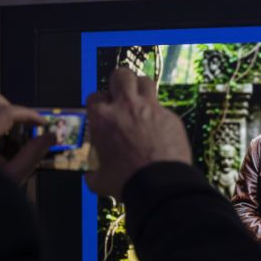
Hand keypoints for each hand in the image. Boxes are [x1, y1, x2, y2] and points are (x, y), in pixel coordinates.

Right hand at [85, 68, 191, 199]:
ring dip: (141, 89)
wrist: (159, 184)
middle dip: (119, 82)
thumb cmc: (125, 181)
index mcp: (103, 118)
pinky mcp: (170, 116)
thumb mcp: (101, 180)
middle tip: (121, 96)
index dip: (98, 103)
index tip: (103, 112)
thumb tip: (91, 177)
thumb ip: (94, 175)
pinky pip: (162, 107)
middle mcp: (125, 106)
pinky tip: (159, 128)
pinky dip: (159, 114)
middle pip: (121, 75)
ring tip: (141, 101)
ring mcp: (150, 108)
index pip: (95, 96)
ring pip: (145, 81)